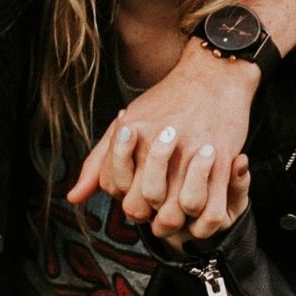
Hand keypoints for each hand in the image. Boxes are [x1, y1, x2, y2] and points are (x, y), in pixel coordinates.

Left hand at [66, 39, 259, 235]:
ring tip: (180, 205)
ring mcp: (191, 157)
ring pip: (173, 215)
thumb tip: (73, 198)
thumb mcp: (128, 123)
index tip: (141, 184)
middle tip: (160, 203)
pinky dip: (205, 219)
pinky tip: (203, 205)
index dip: (124, 194)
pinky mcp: (223, 163)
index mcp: (132, 138)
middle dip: (146, 213)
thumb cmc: (167, 101)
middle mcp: (158, 148)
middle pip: (139, 208)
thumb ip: (99, 162)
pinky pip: (210, 212)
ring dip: (176, 218)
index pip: (114, 189)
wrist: (213, 76)